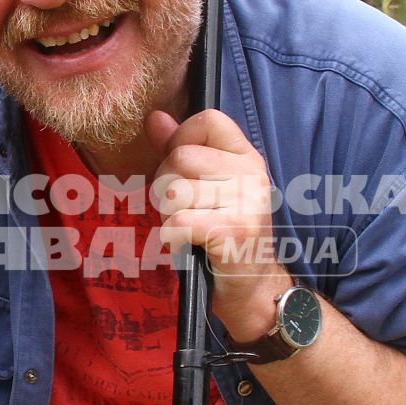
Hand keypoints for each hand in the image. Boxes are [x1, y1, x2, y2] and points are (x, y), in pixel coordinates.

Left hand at [146, 109, 291, 342]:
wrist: (251, 287)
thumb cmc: (222, 233)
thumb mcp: (206, 186)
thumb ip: (179, 147)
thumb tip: (154, 117)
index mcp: (246, 156)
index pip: (208, 119)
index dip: (181, 138)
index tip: (181, 169)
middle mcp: (252, 174)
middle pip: (181, 156)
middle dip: (165, 185)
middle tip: (180, 210)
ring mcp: (247, 202)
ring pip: (175, 190)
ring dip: (168, 214)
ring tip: (187, 227)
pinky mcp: (234, 230)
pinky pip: (178, 221)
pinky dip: (172, 236)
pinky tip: (186, 243)